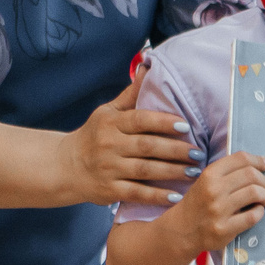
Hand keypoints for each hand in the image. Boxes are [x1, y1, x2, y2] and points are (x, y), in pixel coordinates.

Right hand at [67, 77, 197, 207]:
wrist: (66, 167)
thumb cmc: (93, 136)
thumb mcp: (107, 112)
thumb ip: (130, 95)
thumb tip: (147, 68)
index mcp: (111, 123)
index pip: (140, 120)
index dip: (164, 122)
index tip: (186, 126)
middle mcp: (109, 145)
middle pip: (147, 146)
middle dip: (175, 150)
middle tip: (198, 153)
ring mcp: (109, 169)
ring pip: (145, 170)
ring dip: (172, 172)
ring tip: (193, 172)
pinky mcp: (109, 190)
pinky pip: (137, 193)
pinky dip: (157, 196)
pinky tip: (176, 196)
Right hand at [170, 152, 264, 254]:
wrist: (181, 231)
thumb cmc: (199, 204)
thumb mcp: (206, 181)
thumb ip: (228, 173)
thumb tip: (260, 167)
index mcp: (209, 174)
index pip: (241, 159)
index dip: (258, 161)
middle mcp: (213, 190)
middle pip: (251, 175)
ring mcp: (218, 210)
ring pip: (254, 193)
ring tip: (264, 199)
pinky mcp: (223, 230)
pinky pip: (252, 216)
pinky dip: (259, 212)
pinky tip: (257, 211)